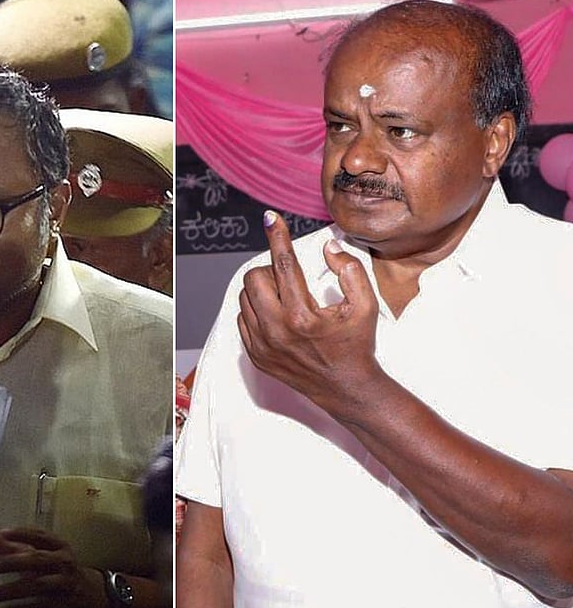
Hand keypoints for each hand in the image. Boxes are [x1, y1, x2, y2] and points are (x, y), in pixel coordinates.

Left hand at [0, 527, 108, 607]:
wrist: (92, 593)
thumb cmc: (56, 569)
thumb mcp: (39, 554)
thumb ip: (8, 546)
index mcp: (58, 546)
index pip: (39, 535)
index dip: (20, 534)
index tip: (0, 535)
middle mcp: (64, 562)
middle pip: (37, 560)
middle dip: (12, 563)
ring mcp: (66, 584)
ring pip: (38, 586)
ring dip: (12, 590)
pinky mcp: (66, 605)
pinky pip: (44, 607)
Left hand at [238, 211, 382, 408]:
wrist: (345, 388)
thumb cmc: (355, 345)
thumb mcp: (365, 306)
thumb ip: (350, 271)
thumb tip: (328, 247)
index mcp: (302, 316)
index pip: (284, 265)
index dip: (277, 237)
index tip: (270, 219)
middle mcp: (276, 331)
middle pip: (254, 278)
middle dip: (269, 270)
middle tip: (289, 279)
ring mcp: (262, 345)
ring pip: (244, 298)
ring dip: (262, 290)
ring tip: (285, 299)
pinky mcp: (255, 355)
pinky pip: (242, 319)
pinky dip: (255, 310)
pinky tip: (277, 315)